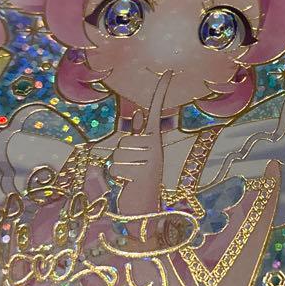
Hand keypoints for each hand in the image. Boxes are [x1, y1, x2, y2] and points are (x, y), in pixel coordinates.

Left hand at [112, 72, 171, 214]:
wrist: (146, 213)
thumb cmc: (141, 183)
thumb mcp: (141, 157)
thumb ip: (139, 135)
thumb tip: (137, 113)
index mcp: (155, 142)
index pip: (156, 112)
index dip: (161, 92)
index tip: (168, 72)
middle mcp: (156, 149)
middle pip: (123, 140)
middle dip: (120, 156)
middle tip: (132, 171)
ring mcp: (150, 161)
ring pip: (118, 154)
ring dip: (118, 168)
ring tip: (130, 178)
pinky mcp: (142, 174)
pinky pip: (116, 168)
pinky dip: (117, 178)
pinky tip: (128, 185)